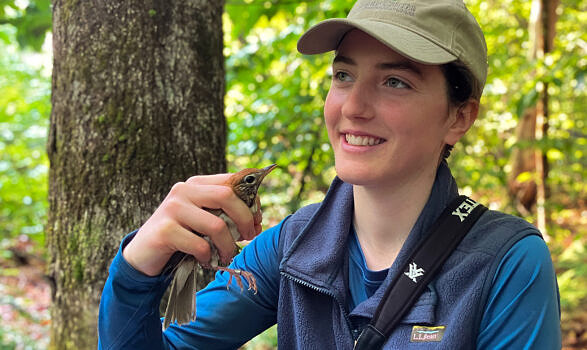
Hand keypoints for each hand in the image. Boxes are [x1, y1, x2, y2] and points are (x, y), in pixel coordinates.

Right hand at [123, 174, 262, 275]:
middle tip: (248, 238)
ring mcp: (172, 209)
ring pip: (217, 225)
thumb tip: (257, 218)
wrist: (143, 255)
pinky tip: (204, 260)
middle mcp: (183, 190)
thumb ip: (225, 212)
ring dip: (228, 246)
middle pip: (227, 196)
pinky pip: (200, 245)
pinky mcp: (164, 231)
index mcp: (196, 183)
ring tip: (226, 256)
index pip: (232, 181)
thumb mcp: (204, 219)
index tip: (257, 222)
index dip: (251, 200)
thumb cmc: (182, 236)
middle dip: (244, 220)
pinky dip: (208, 257)